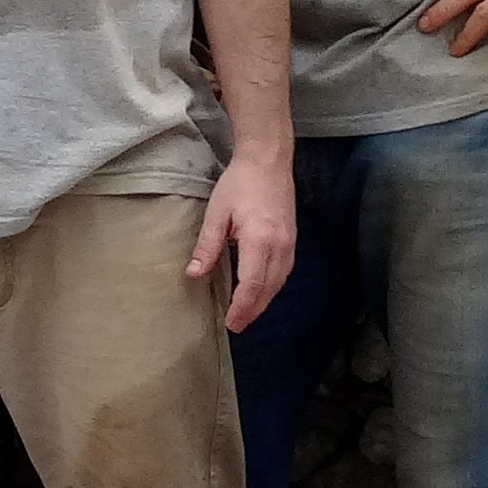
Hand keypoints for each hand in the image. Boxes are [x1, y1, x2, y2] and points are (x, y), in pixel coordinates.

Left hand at [188, 146, 296, 332]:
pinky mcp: (293, 240)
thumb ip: (207, 246)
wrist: (268, 161)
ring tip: (246, 314)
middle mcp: (280, 246)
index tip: (231, 322)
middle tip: (237, 326)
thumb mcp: (216, 213)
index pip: (252, 284)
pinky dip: (272, 286)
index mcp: (260, 239)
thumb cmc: (239, 183)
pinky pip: (284, 271)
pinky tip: (261, 291)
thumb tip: (194, 274)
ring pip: (279, 282)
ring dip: (264, 301)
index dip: (242, 307)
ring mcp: (290, 243)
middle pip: (268, 289)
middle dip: (253, 310)